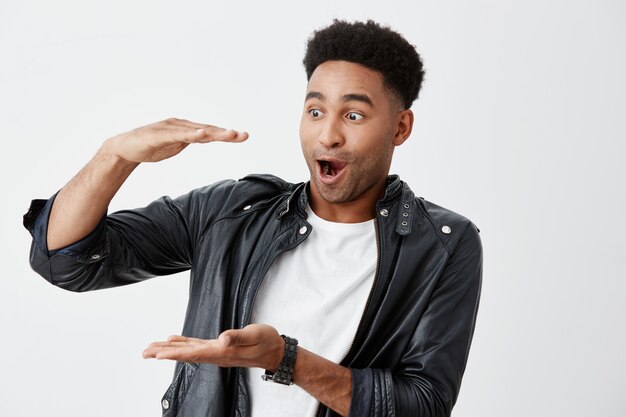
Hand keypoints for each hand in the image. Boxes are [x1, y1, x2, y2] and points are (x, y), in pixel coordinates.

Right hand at [102, 118, 248, 162]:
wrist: (124, 148)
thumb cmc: (150, 146)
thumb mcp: (176, 145)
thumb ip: (190, 141)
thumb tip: (205, 137)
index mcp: (185, 129)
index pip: (209, 132)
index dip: (226, 134)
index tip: (243, 136)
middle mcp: (180, 125)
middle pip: (207, 130)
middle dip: (226, 133)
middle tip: (244, 135)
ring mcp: (170, 129)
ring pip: (196, 131)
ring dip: (214, 132)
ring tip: (230, 134)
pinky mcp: (159, 135)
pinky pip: (178, 135)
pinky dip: (192, 134)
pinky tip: (203, 134)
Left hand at [142, 324, 283, 370]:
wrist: (276, 352)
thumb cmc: (267, 342)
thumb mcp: (255, 335)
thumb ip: (238, 336)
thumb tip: (222, 338)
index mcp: (223, 351)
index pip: (194, 353)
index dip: (175, 353)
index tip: (157, 354)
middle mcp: (217, 354)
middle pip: (186, 355)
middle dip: (164, 353)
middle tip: (144, 353)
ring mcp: (217, 352)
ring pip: (189, 351)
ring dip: (170, 350)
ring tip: (152, 349)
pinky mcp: (220, 348)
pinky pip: (197, 347)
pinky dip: (183, 344)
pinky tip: (174, 341)